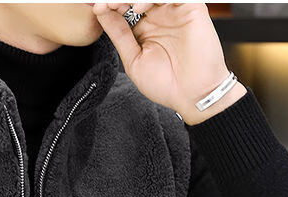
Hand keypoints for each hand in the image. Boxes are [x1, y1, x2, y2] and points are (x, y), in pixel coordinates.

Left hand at [91, 3, 246, 122]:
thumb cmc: (166, 84)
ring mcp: (175, 10)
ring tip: (119, 4)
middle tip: (104, 3)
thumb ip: (119, 35)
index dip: (110, 5)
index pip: (124, 7)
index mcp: (145, 27)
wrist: (193, 96)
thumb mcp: (133, 60)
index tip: (94, 7)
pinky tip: (139, 6)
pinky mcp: (192, 7)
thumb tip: (101, 12)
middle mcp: (160, 15)